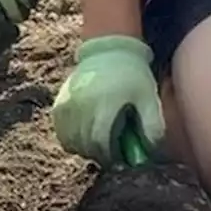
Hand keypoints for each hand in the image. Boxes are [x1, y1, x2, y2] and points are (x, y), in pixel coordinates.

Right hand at [50, 35, 163, 167]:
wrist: (107, 51)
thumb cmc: (132, 76)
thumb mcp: (148, 97)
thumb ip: (152, 125)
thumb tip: (150, 153)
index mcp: (104, 104)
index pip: (100, 143)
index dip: (110, 156)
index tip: (119, 158)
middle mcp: (81, 106)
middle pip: (86, 146)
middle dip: (100, 154)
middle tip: (112, 151)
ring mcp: (67, 106)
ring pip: (71, 143)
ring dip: (85, 149)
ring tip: (99, 142)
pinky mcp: (58, 106)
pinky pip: (62, 135)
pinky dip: (72, 141)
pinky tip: (85, 135)